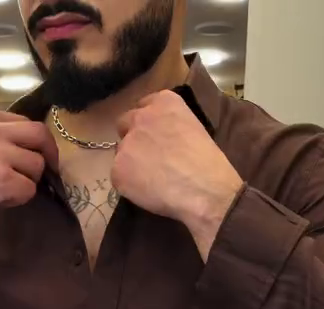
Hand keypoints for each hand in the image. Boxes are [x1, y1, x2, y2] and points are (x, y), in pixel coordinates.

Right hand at [0, 108, 58, 252]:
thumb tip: (25, 148)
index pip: (25, 122)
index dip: (35, 141)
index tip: (37, 153)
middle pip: (40, 135)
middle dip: (50, 154)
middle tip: (50, 170)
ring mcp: (0, 153)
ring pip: (37, 165)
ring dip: (28, 181)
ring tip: (7, 189)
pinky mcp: (3, 178)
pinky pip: (29, 189)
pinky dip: (19, 198)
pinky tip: (1, 199)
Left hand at [112, 91, 242, 259]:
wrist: (203, 187)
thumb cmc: (206, 161)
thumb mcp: (191, 127)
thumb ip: (169, 126)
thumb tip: (160, 140)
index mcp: (163, 101)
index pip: (143, 106)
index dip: (147, 124)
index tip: (154, 137)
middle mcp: (140, 117)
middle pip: (124, 123)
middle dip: (132, 138)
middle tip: (147, 158)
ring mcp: (126, 143)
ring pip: (121, 152)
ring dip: (130, 162)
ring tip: (150, 179)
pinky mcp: (117, 170)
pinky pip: (118, 177)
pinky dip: (128, 185)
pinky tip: (146, 191)